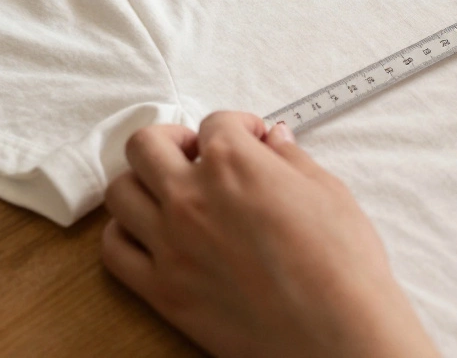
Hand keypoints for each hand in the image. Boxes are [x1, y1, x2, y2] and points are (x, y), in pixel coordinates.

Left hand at [101, 111, 439, 357]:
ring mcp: (170, 244)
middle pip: (146, 145)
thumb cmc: (342, 266)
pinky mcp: (162, 290)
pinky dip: (124, 233)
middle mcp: (191, 198)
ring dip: (143, 182)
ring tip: (170, 191)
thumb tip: (275, 141)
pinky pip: (114, 250)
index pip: (215, 123)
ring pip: (120, 192)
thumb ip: (291, 160)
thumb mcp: (328, 193)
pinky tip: (150, 233)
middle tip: (196, 153)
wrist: (337, 333)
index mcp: (235, 164)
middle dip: (173, 139)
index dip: (238, 127)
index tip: (251, 139)